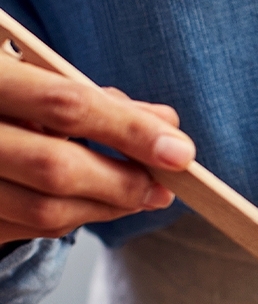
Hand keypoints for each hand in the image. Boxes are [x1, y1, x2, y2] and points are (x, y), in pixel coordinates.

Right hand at [0, 50, 195, 245]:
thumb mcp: (30, 74)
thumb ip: (92, 97)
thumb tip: (166, 125)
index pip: (65, 103)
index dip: (129, 131)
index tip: (180, 151)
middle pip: (56, 168)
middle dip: (124, 182)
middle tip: (164, 187)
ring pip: (46, 211)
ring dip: (107, 208)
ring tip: (142, 195)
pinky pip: (30, 230)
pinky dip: (75, 218)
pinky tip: (96, 203)